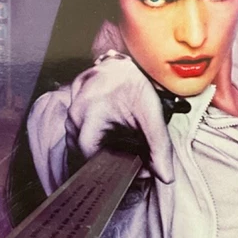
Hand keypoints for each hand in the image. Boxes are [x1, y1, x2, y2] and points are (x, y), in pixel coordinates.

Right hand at [66, 51, 174, 183]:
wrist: (132, 60)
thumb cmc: (140, 86)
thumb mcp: (152, 117)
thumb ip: (159, 148)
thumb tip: (166, 177)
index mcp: (91, 115)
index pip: (88, 155)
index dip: (106, 165)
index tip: (123, 165)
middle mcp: (75, 110)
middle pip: (80, 148)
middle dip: (102, 156)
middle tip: (124, 152)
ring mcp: (71, 102)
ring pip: (75, 137)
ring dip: (94, 143)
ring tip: (116, 139)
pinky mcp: (72, 96)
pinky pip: (75, 123)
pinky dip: (89, 129)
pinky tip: (106, 127)